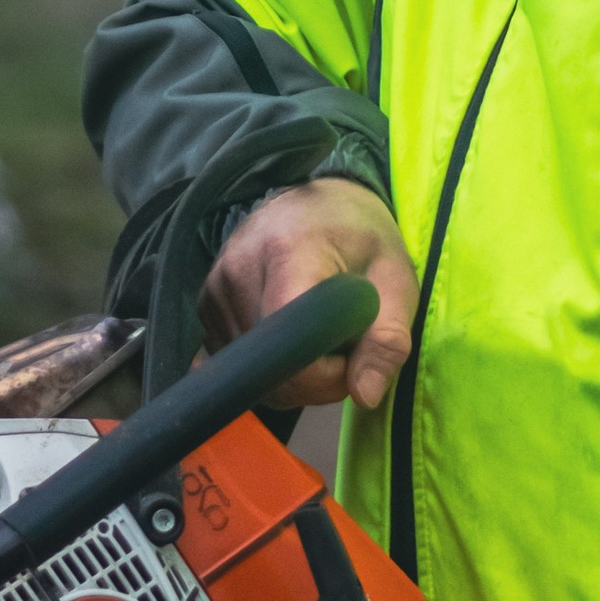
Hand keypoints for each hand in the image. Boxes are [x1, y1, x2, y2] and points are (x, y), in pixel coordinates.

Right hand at [201, 175, 417, 411]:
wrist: (316, 204)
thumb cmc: (361, 238)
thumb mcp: (396, 280)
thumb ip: (387, 339)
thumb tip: (365, 396)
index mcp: (289, 251)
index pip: (289, 340)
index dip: (326, 372)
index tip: (354, 357)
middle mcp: (237, 271)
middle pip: (271, 367)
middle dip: (317, 378)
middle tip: (346, 347)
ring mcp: (213, 290)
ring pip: (254, 375)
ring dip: (295, 376)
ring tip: (320, 335)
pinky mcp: (203, 307)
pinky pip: (238, 367)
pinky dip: (271, 370)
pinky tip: (291, 338)